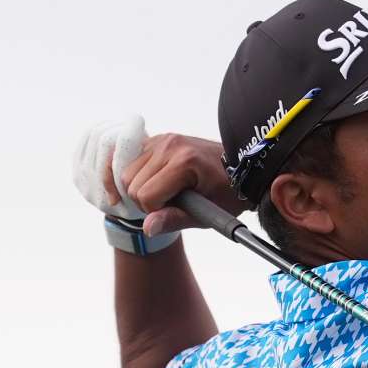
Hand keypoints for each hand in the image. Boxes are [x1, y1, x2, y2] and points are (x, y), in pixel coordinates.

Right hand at [72, 117, 244, 235]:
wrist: (242, 168)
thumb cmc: (229, 192)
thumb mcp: (208, 213)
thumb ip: (175, 219)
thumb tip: (147, 228)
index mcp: (184, 162)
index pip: (146, 195)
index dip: (156, 211)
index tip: (177, 210)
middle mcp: (169, 145)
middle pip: (130, 184)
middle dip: (145, 201)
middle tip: (171, 204)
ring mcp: (161, 139)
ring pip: (125, 172)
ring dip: (139, 189)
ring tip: (165, 193)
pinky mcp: (156, 139)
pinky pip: (129, 161)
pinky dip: (135, 177)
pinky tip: (149, 185)